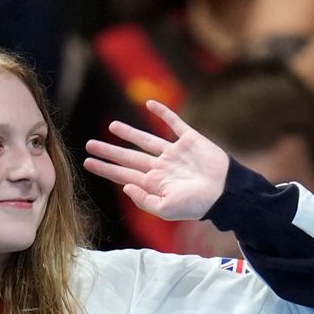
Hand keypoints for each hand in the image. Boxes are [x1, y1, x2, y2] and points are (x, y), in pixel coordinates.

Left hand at [83, 101, 228, 221]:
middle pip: (129, 156)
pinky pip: (174, 123)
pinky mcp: (189, 140)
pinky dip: (162, 112)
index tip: (88, 162)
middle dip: (109, 151)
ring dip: (129, 133)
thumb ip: (143, 200)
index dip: (105, 168)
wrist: (225, 192)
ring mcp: (174, 153)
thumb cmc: (196, 205)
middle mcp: (161, 166)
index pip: (123, 174)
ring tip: (111, 126)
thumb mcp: (166, 209)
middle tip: (89, 144)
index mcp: (154, 183)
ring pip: (146, 139)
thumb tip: (124, 186)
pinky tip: (150, 104)